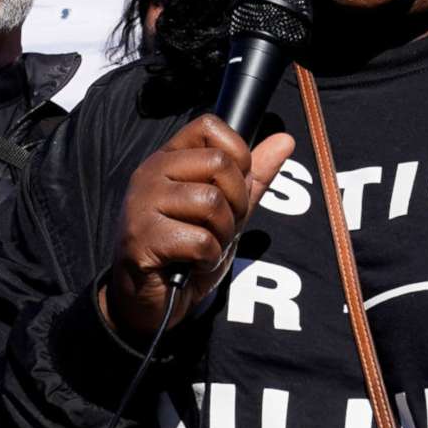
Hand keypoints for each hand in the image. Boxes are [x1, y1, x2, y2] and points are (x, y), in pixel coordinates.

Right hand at [104, 116, 295, 341]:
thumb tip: (286, 139)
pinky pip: (200, 239)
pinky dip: (208, 259)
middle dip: (236, 203)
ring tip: (204, 246)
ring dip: (222, 234)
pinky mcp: (141, 237)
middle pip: (219, 164)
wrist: (149, 300)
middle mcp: (150, 173)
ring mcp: (142, 204)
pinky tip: (192, 263)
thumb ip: (253, 177)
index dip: (236, 157)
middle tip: (219, 227)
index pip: (209, 126)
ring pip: (212, 202)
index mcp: (169, 159)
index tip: (230, 189)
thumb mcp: (227, 210)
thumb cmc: (185, 251)